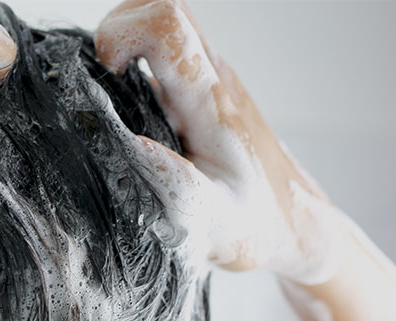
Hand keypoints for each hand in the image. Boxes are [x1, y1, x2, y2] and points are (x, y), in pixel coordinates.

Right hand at [95, 0, 344, 284]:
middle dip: (116, 34)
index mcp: (211, 103)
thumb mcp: (214, 223)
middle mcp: (212, 79)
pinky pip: (164, 58)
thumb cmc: (256, 224)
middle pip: (162, 10)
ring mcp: (209, 82)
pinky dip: (134, 71)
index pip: (166, 26)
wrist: (293, 221)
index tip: (106, 78)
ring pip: (163, 30)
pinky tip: (128, 116)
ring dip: (125, 51)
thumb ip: (176, 188)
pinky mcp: (202, 94)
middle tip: (102, 85)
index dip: (120, 36)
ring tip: (109, 102)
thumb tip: (130, 145)